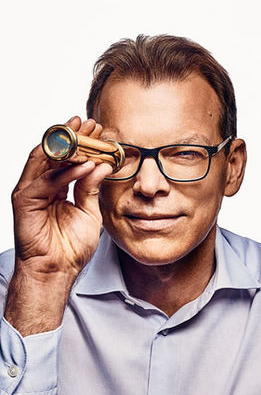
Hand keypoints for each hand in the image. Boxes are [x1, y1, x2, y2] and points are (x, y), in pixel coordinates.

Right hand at [11, 115, 111, 281]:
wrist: (56, 270)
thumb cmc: (70, 248)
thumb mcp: (88, 213)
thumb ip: (91, 188)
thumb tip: (102, 165)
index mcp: (56, 187)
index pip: (68, 158)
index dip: (82, 143)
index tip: (98, 130)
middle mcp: (42, 185)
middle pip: (56, 153)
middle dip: (73, 136)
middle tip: (90, 124)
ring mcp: (31, 191)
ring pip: (46, 159)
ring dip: (66, 145)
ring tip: (85, 133)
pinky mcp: (24, 200)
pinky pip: (46, 179)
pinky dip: (66, 171)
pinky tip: (84, 165)